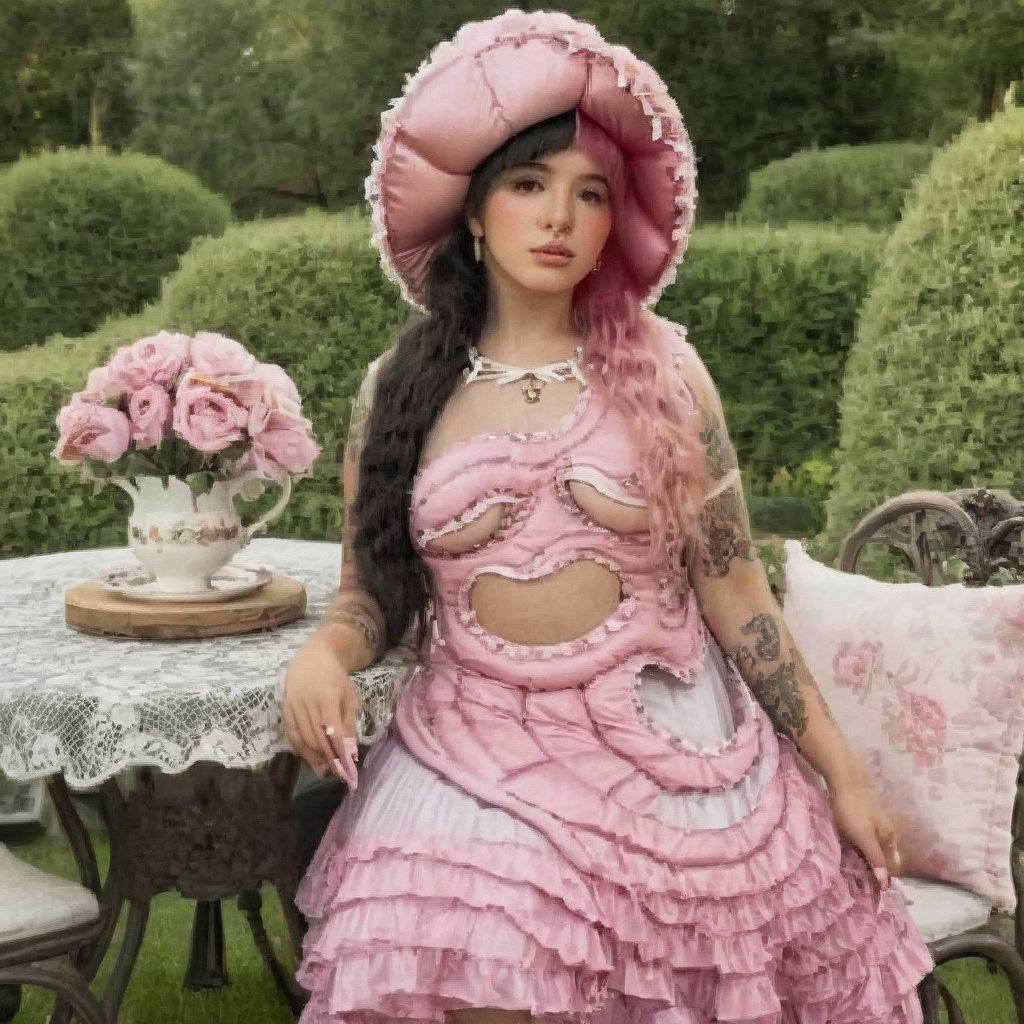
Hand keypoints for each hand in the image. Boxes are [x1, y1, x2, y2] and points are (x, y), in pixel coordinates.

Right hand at [282, 631, 359, 781]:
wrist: (313, 656)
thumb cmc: (336, 677)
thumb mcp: (349, 696)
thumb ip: (349, 722)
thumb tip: (350, 749)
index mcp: (326, 698)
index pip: (333, 733)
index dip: (340, 753)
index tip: (348, 770)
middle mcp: (307, 703)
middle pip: (317, 739)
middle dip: (329, 759)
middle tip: (339, 774)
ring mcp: (293, 706)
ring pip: (303, 739)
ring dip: (314, 757)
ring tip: (325, 771)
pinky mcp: (285, 708)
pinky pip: (291, 733)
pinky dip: (299, 748)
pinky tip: (308, 758)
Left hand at [829, 768, 901, 889]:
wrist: (845, 778)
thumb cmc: (853, 809)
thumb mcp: (863, 836)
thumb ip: (874, 858)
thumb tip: (886, 883)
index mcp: (890, 839)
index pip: (893, 868)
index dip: (885, 881)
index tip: (874, 896)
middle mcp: (887, 833)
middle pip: (886, 859)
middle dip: (878, 873)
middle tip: (863, 888)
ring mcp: (877, 824)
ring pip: (876, 849)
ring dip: (870, 861)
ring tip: (857, 874)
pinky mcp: (865, 818)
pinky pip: (867, 840)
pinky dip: (862, 849)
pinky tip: (853, 852)